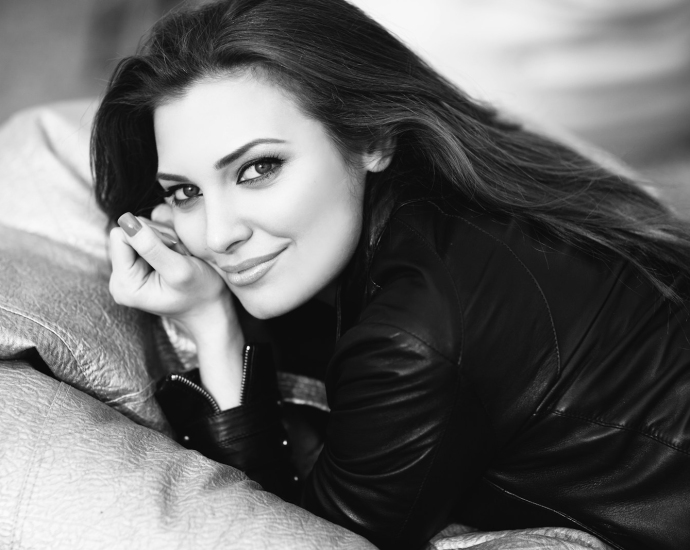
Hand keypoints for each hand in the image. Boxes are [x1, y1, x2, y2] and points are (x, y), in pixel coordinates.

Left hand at [110, 210, 228, 325]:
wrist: (210, 308)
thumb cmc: (200, 292)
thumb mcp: (179, 269)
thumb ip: (151, 245)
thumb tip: (126, 219)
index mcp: (124, 284)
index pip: (120, 237)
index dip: (147, 234)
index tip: (171, 247)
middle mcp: (119, 279)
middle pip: (127, 234)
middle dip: (156, 236)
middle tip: (178, 254)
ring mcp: (128, 273)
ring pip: (137, 233)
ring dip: (163, 237)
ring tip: (179, 256)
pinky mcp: (137, 267)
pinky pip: (144, 239)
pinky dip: (164, 241)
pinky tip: (175, 255)